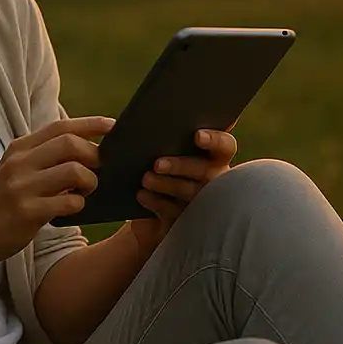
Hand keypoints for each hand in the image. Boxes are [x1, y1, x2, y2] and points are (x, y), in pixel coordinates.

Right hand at [0, 115, 115, 267]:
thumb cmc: (2, 202)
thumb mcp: (16, 170)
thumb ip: (43, 156)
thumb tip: (85, 147)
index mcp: (19, 148)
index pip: (60, 126)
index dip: (90, 124)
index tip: (113, 125)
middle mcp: (20, 162)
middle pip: (71, 144)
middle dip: (93, 155)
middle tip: (97, 169)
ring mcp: (22, 186)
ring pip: (74, 171)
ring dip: (90, 181)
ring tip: (85, 191)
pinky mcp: (28, 211)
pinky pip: (69, 201)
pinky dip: (78, 204)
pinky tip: (72, 208)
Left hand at [125, 128, 238, 249]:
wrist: (144, 213)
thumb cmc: (155, 172)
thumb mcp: (154, 153)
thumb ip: (147, 134)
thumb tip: (118, 120)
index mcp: (212, 157)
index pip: (224, 146)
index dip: (214, 140)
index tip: (196, 136)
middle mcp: (213, 180)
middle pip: (206, 170)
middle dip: (182, 165)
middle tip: (157, 163)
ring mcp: (201, 203)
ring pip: (191, 193)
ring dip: (167, 184)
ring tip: (146, 179)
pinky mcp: (185, 223)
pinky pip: (175, 213)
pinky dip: (156, 202)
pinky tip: (142, 195)